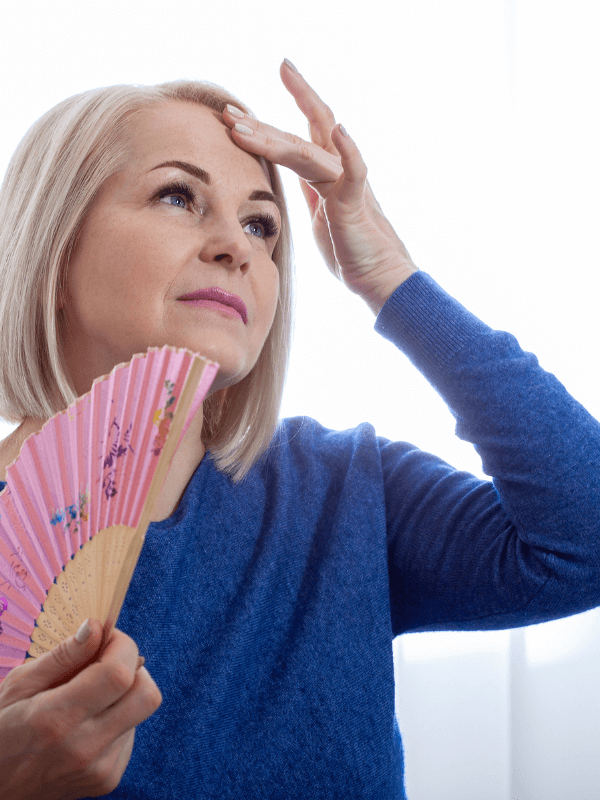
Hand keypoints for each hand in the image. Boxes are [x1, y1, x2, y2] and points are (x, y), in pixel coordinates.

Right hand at [0, 619, 161, 799]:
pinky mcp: (107, 781)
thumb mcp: (18, 686)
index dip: (121, 646)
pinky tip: (86, 724)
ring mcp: (99, 769)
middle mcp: (84, 748)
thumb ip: (63, 656)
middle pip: (147, 695)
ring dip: (122, 695)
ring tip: (85, 700)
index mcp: (57, 719)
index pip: (119, 673)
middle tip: (105, 663)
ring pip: (140, 713)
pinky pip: (130, 735)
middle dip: (134, 668)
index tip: (106, 638)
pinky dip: (116, 720)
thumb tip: (96, 628)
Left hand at [222, 59, 417, 313]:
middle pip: (297, 134)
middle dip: (261, 123)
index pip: (295, 138)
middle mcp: (335, 170)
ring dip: (273, 138)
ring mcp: (346, 183)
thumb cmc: (350, 251)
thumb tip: (295, 178)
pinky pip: (355, 172)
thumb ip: (310, 192)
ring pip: (308, 151)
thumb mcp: (319, 216)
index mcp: (323, 174)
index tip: (235, 112)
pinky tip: (340, 130)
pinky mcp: (356, 202)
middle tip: (227, 109)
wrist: (377, 276)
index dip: (266, 123)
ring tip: (243, 128)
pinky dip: (349, 151)